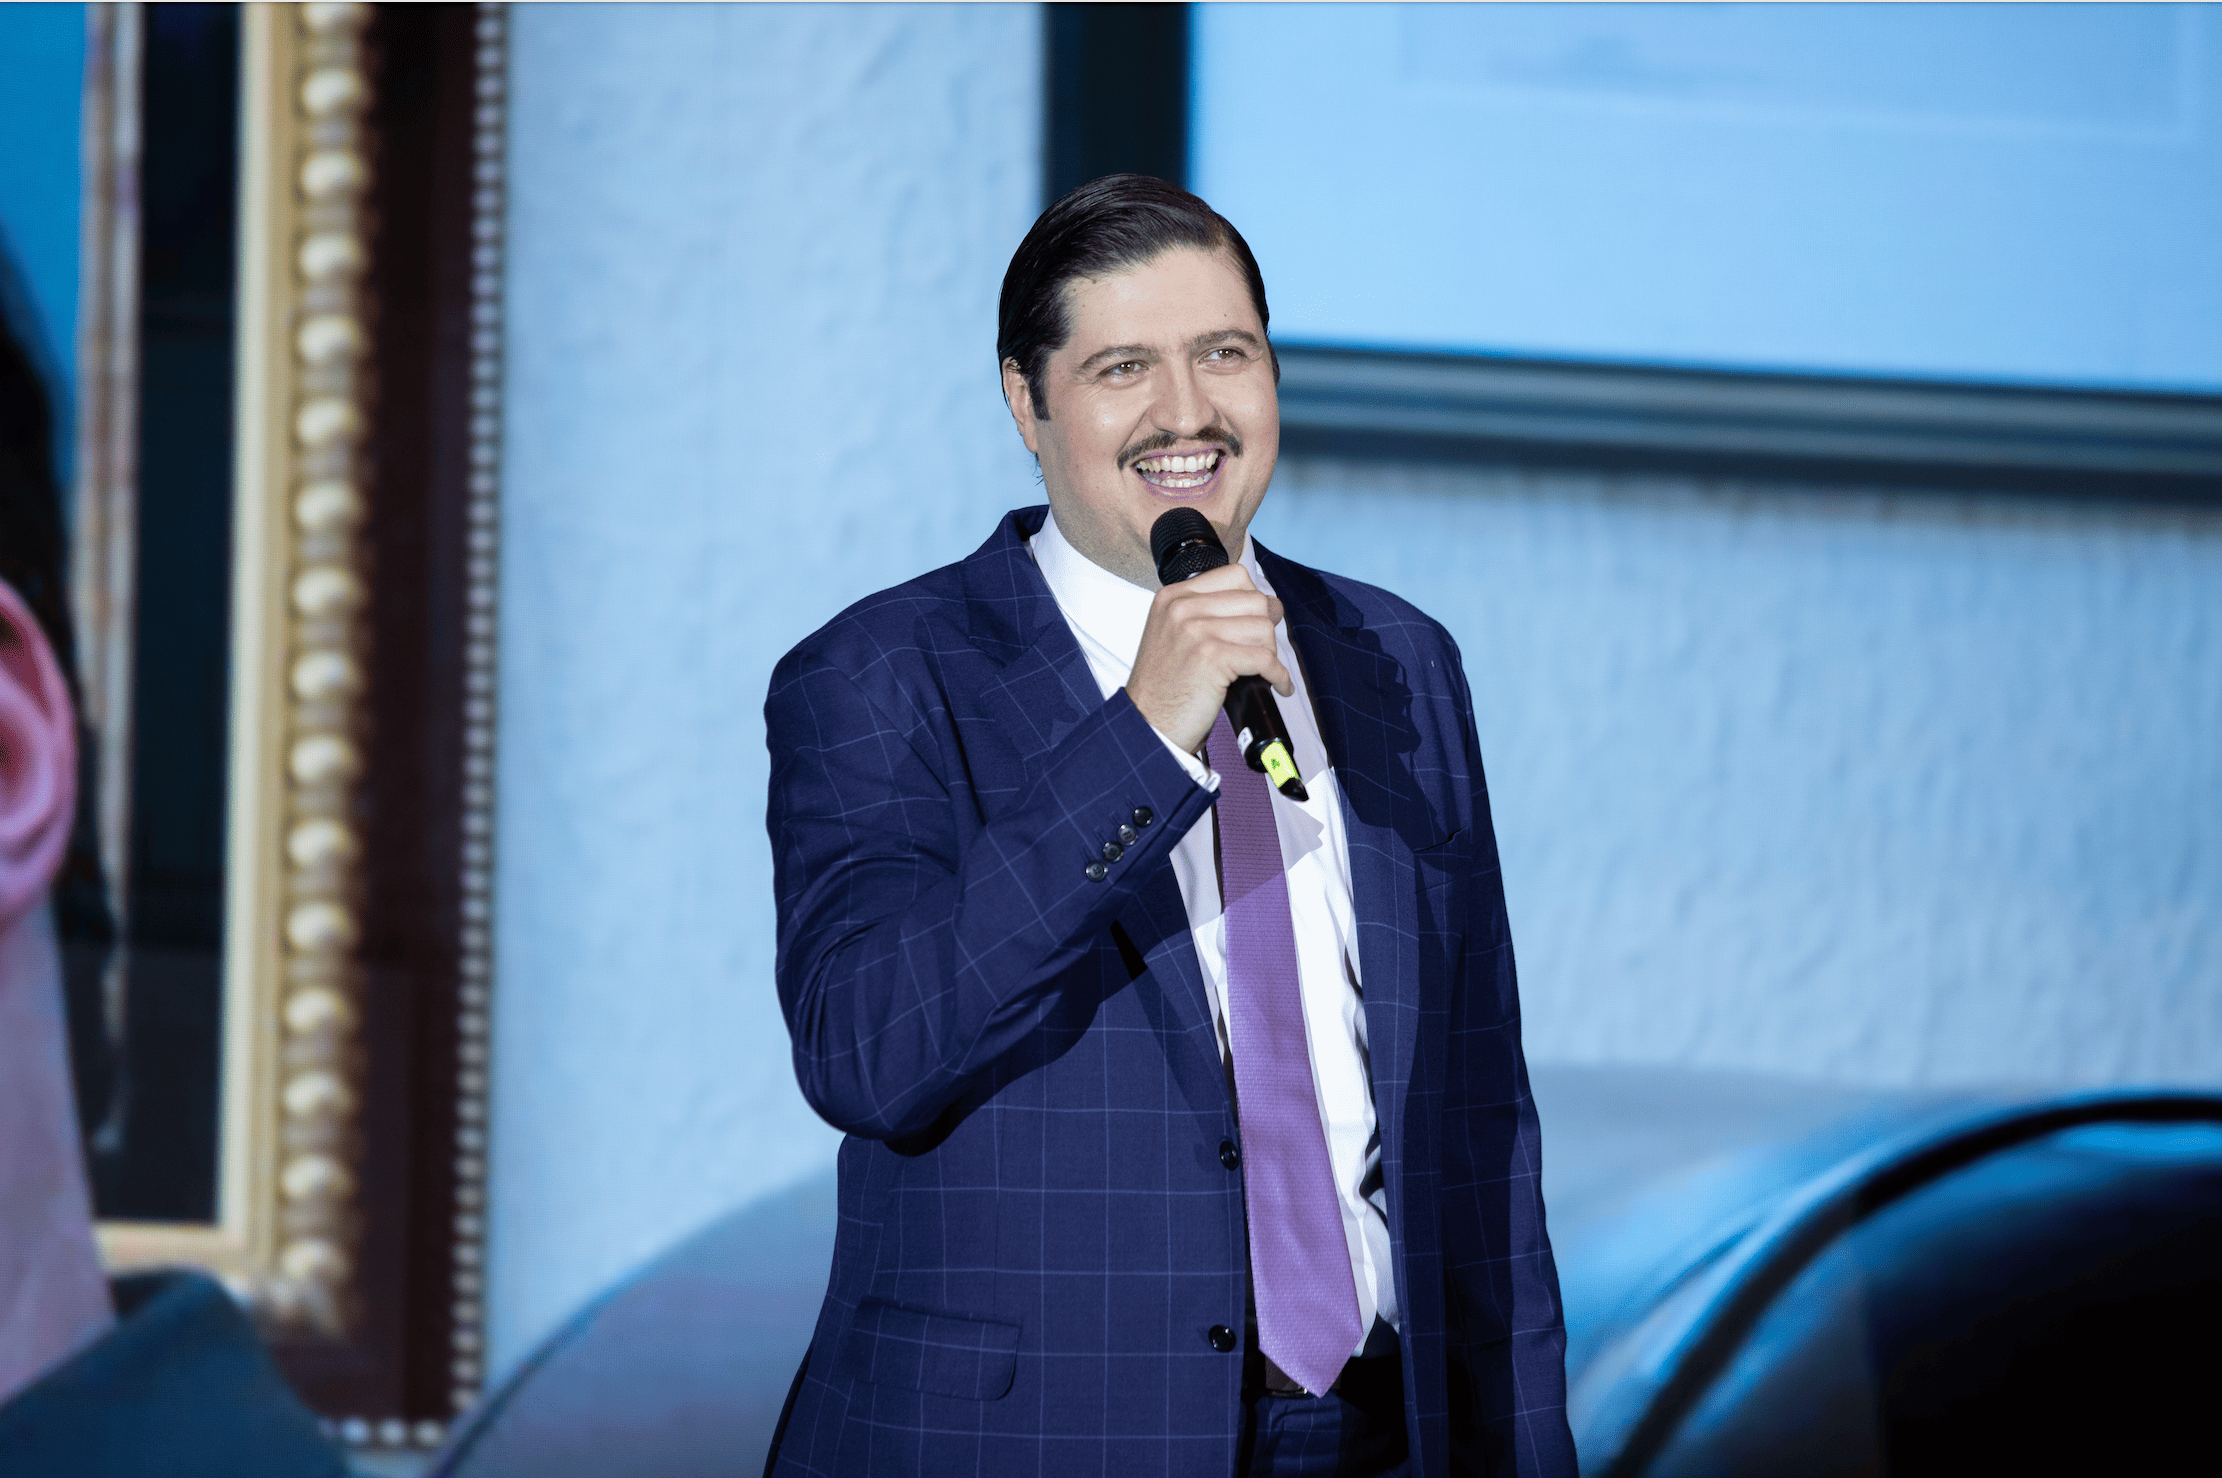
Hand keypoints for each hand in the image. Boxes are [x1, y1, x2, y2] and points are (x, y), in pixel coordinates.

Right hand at [1126, 564, 1292, 755]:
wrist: (1146, 724)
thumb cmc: (1165, 687)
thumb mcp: (1175, 635)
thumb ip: (1209, 613)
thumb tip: (1269, 604)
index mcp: (1173, 597)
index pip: (1236, 576)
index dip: (1254, 600)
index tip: (1255, 622)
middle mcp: (1182, 608)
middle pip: (1255, 600)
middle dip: (1264, 629)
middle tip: (1257, 653)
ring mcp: (1196, 631)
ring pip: (1263, 628)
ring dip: (1269, 653)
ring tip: (1257, 671)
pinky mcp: (1211, 658)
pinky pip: (1265, 658)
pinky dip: (1278, 675)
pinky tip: (1277, 685)